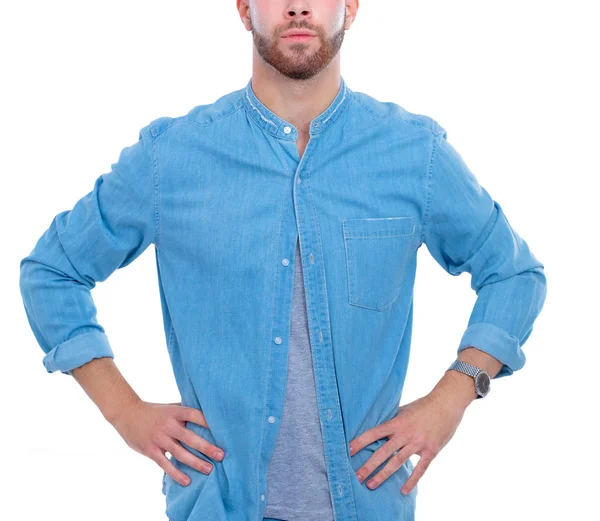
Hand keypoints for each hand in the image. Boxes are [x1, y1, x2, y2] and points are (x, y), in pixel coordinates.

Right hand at [110, 399, 224, 486]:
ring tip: (209, 469)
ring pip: (180, 453)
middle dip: (206, 447)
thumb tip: (207, 413)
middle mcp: (168, 425)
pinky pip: (165, 464)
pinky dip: (176, 473)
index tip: (222, 429)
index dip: (208, 422)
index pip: (195, 415)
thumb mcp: (170, 407)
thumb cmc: (154, 411)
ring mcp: (159, 438)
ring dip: (195, 462)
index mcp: (175, 412)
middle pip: (190, 437)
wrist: (127, 413)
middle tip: (221, 455)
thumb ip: (185, 412)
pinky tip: (187, 480)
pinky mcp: (151, 450)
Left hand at [348, 391, 465, 493]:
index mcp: (397, 422)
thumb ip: (393, 420)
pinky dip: (411, 481)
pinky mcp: (431, 451)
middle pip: (383, 452)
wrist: (446, 404)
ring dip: (383, 474)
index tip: (349, 450)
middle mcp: (405, 434)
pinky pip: (420, 469)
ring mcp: (418, 444)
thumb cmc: (424, 406)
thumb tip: (379, 428)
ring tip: (371, 485)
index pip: (375, 433)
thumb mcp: (404, 410)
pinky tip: (403, 491)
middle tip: (357, 477)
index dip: (361, 441)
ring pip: (397, 462)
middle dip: (369, 465)